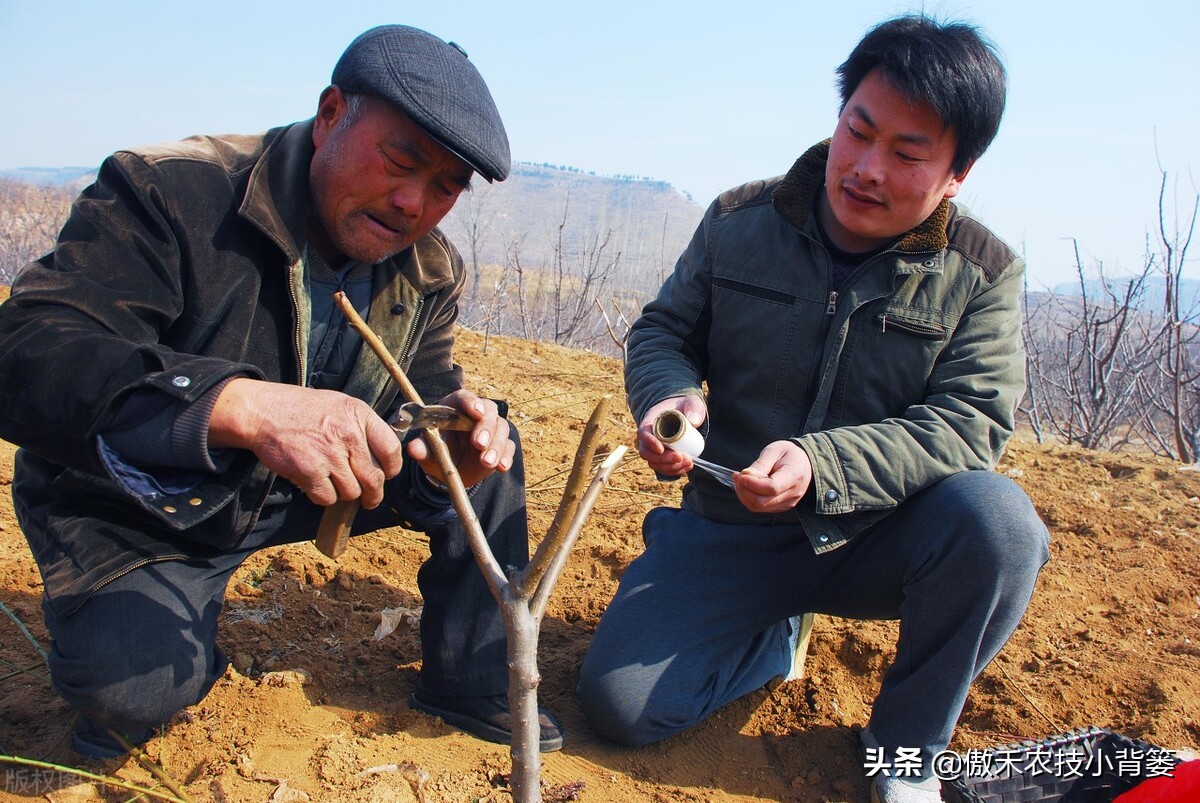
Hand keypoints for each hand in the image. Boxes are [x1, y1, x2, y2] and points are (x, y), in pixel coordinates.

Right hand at [209, 378, 402, 508]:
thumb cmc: (303, 409)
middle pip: (375, 479)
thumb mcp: (341, 405)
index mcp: (360, 415)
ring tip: (335, 484)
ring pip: (352, 492)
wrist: (263, 412)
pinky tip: (316, 485)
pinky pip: (328, 498)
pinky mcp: (309, 472)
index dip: (392, 468)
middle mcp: (348, 435)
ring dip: (345, 493)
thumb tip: (384, 454)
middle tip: (369, 499)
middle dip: (373, 494)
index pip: (392, 450)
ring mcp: (329, 455)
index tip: (387, 474)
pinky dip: (323, 497)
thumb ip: (363, 426)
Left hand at [404, 389, 513, 487]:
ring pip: (501, 428)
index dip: (471, 402)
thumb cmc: (436, 452)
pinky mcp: (500, 445)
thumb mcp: (426, 451)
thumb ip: (421, 448)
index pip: (464, 397)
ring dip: (496, 445)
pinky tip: (501, 467)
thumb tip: (412, 448)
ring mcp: (490, 429)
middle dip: (485, 427)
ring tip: (487, 462)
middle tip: (478, 444)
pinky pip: (508, 447)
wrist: (450, 469)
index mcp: (454, 408)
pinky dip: (506, 456)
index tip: (475, 412)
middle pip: (488, 411)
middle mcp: (475, 415)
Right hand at [636, 395, 707, 476]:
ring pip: (654, 463)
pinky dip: (673, 471)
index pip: (642, 433)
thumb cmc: (685, 407)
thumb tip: (694, 421)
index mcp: (650, 421)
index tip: (661, 449)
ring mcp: (654, 449)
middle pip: (646, 452)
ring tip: (687, 463)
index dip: (649, 442)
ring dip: (669, 467)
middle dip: (662, 459)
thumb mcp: (691, 402)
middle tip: (680, 457)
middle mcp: (649, 437)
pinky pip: (663, 468)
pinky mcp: (663, 457)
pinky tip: (686, 467)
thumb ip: (694, 407)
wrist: (684, 414)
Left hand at [733, 440, 812, 513]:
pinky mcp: (781, 507)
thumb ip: (760, 464)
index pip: (772, 487)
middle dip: (744, 490)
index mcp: (794, 476)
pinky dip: (749, 498)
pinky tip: (747, 486)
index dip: (752, 483)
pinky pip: (760, 508)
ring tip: (740, 480)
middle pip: (763, 501)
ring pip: (759, 507)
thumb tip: (745, 475)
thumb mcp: (774, 451)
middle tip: (737, 476)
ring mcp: (788, 503)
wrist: (804, 463)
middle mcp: (793, 493)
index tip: (740, 475)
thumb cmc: (789, 454)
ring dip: (744, 495)